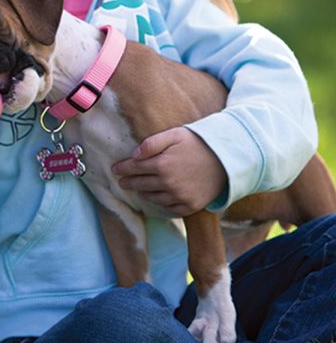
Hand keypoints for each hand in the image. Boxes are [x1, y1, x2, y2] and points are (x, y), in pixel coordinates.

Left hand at [111, 127, 226, 216]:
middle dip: (128, 182)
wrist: (229, 159)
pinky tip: (157, 199)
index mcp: (161, 164)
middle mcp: (168, 183)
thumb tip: (133, 154)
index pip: (134, 168)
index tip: (114, 169)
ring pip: (152, 198)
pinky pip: (169, 208)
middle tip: (121, 182)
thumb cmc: (199, 143)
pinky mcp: (190, 206)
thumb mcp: (175, 135)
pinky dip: (160, 204)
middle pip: (140, 184)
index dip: (122, 168)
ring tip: (138, 190)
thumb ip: (151, 143)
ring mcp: (179, 196)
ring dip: (142, 193)